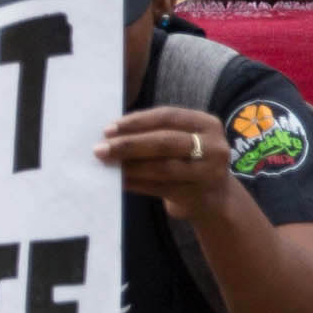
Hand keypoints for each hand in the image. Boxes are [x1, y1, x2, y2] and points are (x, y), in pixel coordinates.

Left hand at [101, 104, 245, 223]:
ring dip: (129, 166)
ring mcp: (208, 172)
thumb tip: (111, 134)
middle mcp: (213, 146)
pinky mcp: (196, 194)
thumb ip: (155, 132)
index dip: (136, 122)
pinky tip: (118, 181)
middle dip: (129, 145)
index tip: (108, 129)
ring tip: (107, 165)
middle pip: (165, 142)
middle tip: (100, 149)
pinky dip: (135, 184)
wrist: (211, 196)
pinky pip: (159, 188)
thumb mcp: (181, 140)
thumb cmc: (187, 160)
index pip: (167, 117)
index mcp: (206, 124)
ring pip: (162, 167)